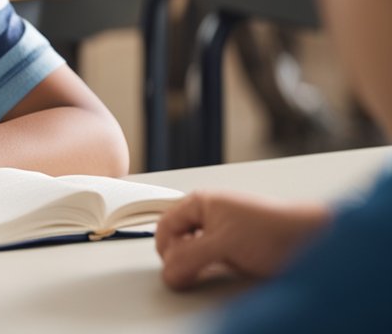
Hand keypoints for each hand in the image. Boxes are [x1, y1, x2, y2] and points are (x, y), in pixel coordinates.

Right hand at [155, 191, 330, 289]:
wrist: (311, 241)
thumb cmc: (275, 230)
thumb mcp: (222, 244)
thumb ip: (190, 258)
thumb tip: (168, 273)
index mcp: (200, 202)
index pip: (165, 227)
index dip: (166, 249)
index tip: (174, 269)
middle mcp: (209, 215)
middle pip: (177, 240)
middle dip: (181, 258)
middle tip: (191, 273)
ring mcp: (222, 232)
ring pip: (193, 252)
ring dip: (196, 266)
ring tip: (208, 273)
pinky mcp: (234, 248)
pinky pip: (209, 261)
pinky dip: (209, 270)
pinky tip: (221, 274)